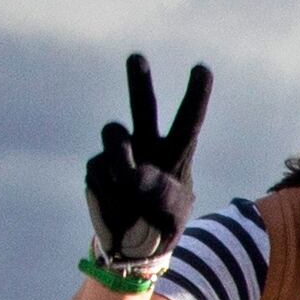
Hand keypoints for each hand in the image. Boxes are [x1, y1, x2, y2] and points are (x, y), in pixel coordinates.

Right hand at [83, 53, 209, 268]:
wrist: (135, 242)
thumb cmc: (163, 223)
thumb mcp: (169, 211)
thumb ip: (152, 188)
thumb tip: (127, 172)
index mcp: (175, 153)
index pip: (187, 121)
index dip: (195, 96)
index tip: (202, 68)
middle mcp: (147, 145)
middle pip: (143, 108)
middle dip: (138, 82)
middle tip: (137, 57)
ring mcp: (120, 154)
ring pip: (114, 136)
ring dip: (119, 156)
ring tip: (127, 184)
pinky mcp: (97, 167)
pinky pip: (99, 171)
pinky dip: (108, 192)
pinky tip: (116, 205)